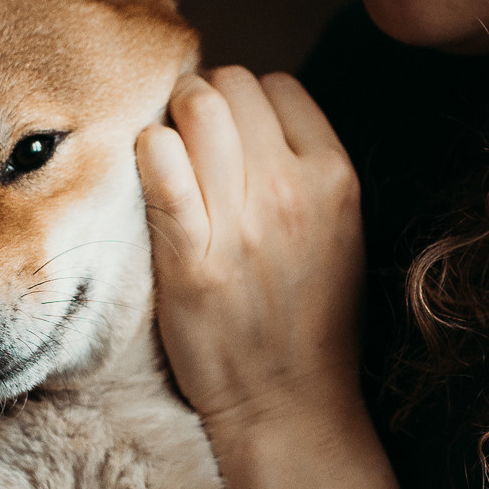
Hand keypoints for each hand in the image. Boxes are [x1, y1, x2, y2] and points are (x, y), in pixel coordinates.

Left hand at [135, 68, 365, 453]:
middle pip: (233, 85)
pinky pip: (159, 164)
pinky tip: (149, 171)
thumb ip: (308, 169)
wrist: (289, 403)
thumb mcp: (341, 231)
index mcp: (336, 178)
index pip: (278, 86)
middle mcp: (293, 189)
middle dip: (204, 101)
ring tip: (168, 154)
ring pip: (196, 106)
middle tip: (189, 141)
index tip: (229, 134)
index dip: (245, 101)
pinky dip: (147, 151)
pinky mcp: (190, 256)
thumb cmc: (312, 319)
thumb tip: (256, 116)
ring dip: (172, 117)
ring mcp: (241, 222)